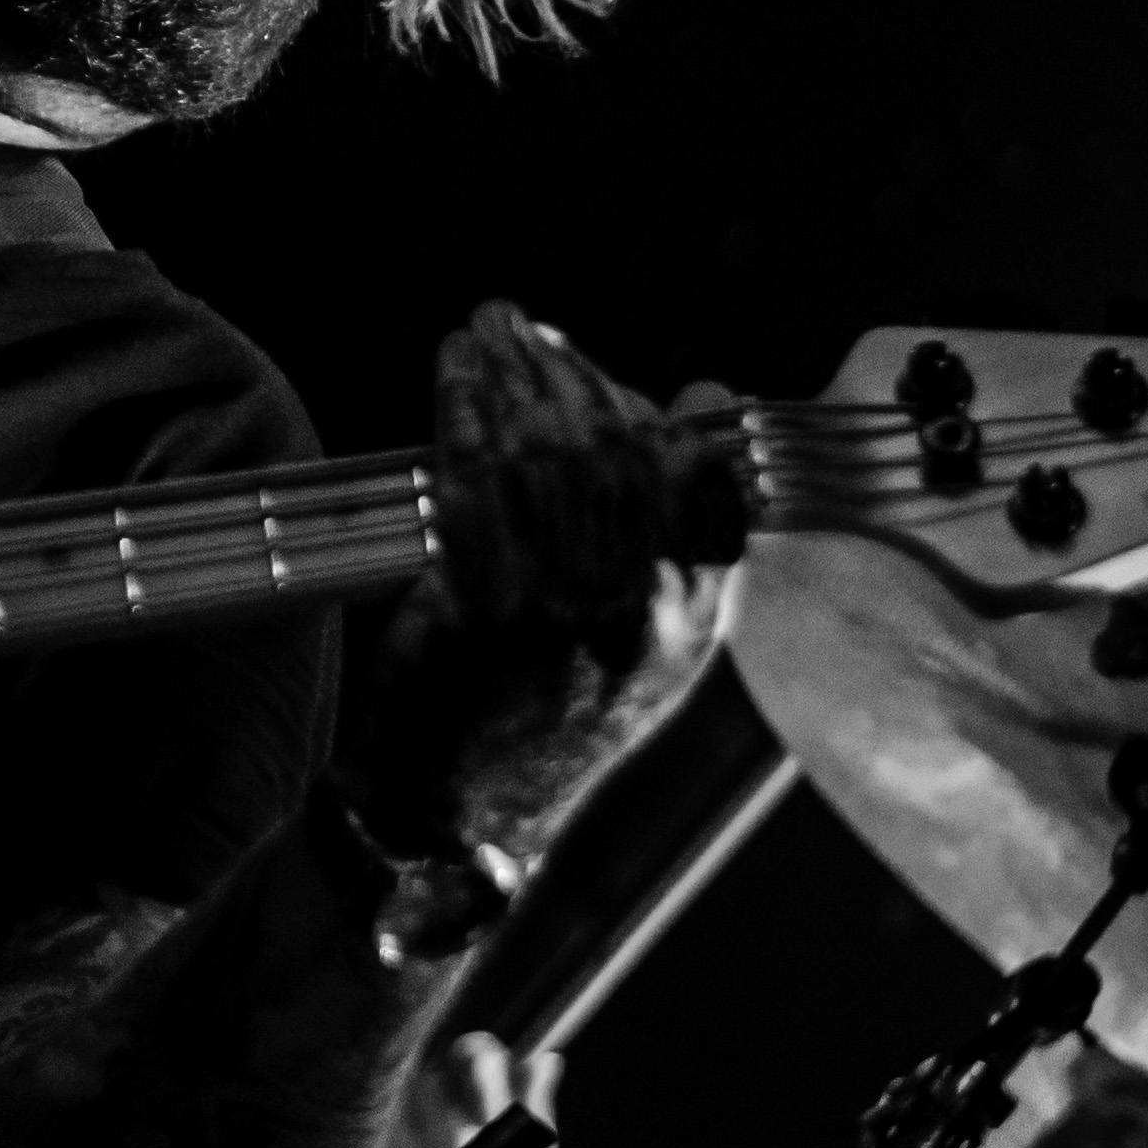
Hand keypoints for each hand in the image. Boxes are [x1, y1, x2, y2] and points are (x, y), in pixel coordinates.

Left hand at [361, 302, 748, 853]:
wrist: (455, 826)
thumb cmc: (535, 722)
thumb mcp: (642, 644)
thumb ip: (674, 532)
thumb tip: (699, 397)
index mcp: (691, 619)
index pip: (693, 476)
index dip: (637, 402)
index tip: (583, 362)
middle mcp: (640, 611)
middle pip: (616, 451)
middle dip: (564, 368)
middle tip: (516, 322)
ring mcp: (561, 610)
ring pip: (548, 454)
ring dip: (510, 373)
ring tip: (482, 331)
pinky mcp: (481, 611)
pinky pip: (479, 480)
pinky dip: (462, 409)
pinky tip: (449, 374)